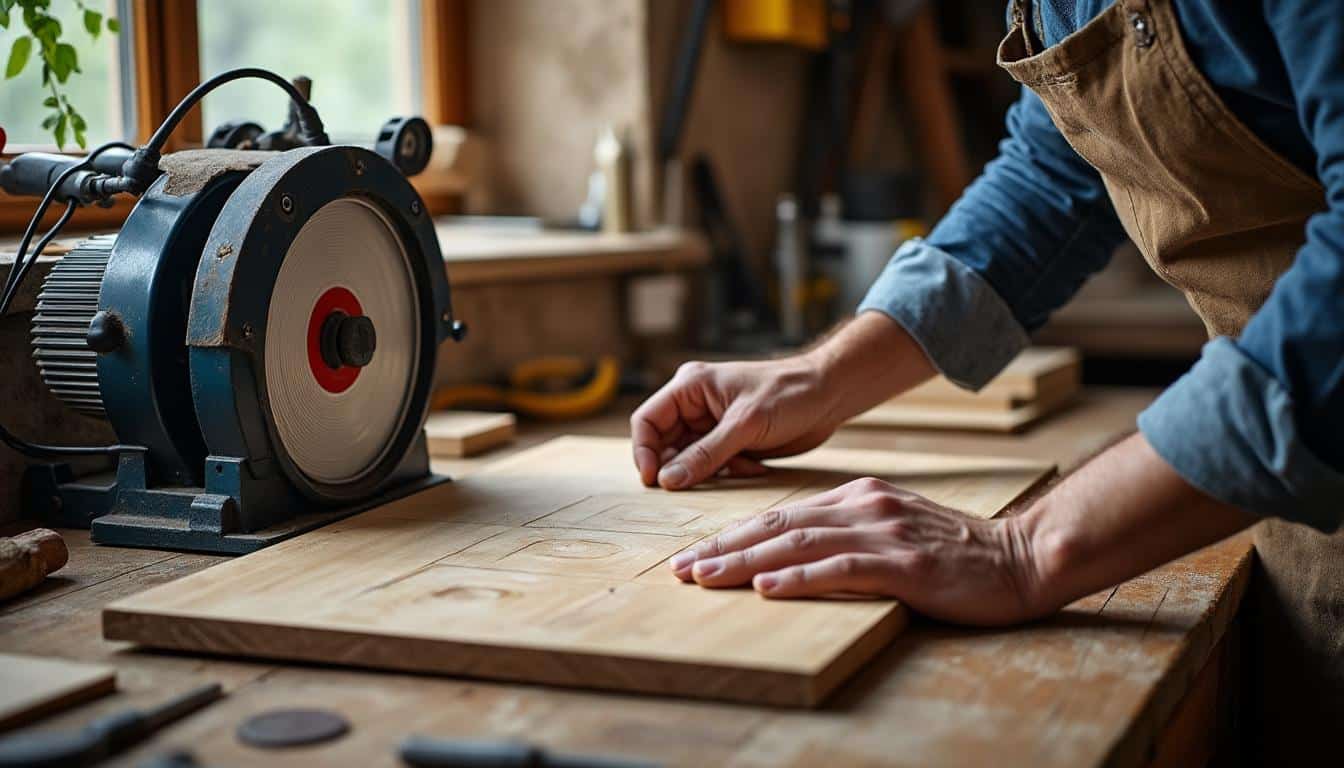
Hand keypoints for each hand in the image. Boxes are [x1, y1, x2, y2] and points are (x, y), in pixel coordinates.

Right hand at [630, 355, 839, 489]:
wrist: (830, 394)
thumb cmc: (790, 394)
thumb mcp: (745, 424)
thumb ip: (705, 454)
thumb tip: (667, 480)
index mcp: (690, 386)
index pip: (647, 420)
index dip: (644, 452)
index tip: (654, 481)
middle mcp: (695, 404)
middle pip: (664, 443)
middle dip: (680, 466)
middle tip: (697, 485)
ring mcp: (712, 424)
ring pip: (689, 459)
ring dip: (709, 472)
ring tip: (741, 467)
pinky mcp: (730, 441)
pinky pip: (713, 466)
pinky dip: (729, 472)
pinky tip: (754, 466)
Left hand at [668, 477, 1044, 625]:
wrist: (1019, 558)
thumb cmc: (955, 552)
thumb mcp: (894, 527)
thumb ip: (848, 531)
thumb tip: (792, 551)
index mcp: (859, 495)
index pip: (782, 514)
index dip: (735, 534)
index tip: (697, 553)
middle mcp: (865, 506)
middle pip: (779, 525)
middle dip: (725, 547)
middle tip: (681, 568)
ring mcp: (884, 533)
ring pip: (799, 544)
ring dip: (746, 563)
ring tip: (706, 578)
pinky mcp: (904, 565)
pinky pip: (841, 570)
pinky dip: (799, 578)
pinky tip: (768, 587)